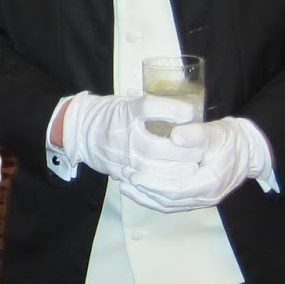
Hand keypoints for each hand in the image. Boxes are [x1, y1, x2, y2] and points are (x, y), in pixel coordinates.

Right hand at [63, 92, 198, 180]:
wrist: (83, 134)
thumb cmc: (112, 115)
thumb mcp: (130, 102)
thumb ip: (156, 106)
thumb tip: (189, 111)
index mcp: (125, 112)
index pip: (148, 107)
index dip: (171, 110)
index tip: (190, 112)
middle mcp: (123, 135)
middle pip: (156, 146)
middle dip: (181, 151)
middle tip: (201, 150)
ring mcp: (121, 156)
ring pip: (152, 168)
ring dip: (176, 169)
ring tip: (194, 167)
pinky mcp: (121, 172)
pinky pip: (144, 180)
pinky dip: (163, 181)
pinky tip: (178, 180)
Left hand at [124, 116, 269, 210]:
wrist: (249, 150)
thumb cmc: (232, 140)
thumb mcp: (218, 133)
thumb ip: (197, 134)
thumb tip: (175, 136)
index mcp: (210, 183)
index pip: (177, 189)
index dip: (154, 184)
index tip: (135, 175)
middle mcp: (206, 197)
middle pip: (169, 201)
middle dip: (145, 192)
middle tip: (124, 180)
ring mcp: (202, 200)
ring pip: (169, 205)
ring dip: (146, 198)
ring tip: (125, 187)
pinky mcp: (197, 198)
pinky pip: (172, 203)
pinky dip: (154, 198)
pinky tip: (140, 190)